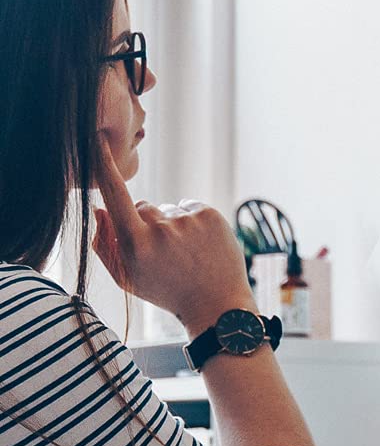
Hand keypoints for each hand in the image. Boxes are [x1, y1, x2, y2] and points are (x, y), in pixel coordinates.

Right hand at [92, 141, 255, 336]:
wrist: (218, 306)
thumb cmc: (166, 292)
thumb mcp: (127, 277)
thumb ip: (104, 244)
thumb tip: (99, 209)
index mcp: (138, 244)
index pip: (115, 196)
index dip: (104, 166)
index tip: (96, 139)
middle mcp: (163, 229)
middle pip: (142, 207)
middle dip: (146, 223)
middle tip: (165, 254)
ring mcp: (189, 221)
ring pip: (167, 209)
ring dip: (172, 225)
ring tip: (186, 254)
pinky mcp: (211, 215)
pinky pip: (189, 207)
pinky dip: (191, 221)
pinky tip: (199, 245)